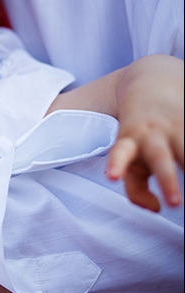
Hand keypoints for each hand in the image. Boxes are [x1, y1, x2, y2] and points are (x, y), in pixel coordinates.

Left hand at [107, 55, 183, 211]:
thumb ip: (135, 188)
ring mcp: (178, 128)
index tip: (112, 176)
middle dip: (167, 180)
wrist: (153, 83)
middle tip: (174, 203)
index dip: (117, 164)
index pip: (121, 152)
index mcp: (130, 140)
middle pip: (159, 158)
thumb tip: (156, 209)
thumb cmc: (140, 134)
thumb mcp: (130, 156)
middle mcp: (153, 135)